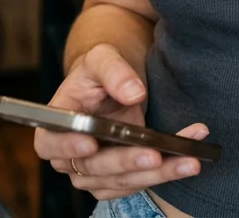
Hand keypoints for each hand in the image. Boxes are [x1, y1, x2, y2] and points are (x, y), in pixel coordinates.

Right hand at [33, 43, 209, 200]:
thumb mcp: (103, 57)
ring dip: (156, 174)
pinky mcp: (118, 178)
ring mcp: (93, 172)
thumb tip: (133, 94)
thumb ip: (114, 71)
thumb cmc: (101, 69)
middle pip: (92, 168)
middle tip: (155, 154)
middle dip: (127, 162)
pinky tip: (188, 159)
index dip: (67, 147)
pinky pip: (139, 181)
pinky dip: (166, 172)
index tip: (91, 144)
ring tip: (188, 160)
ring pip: (121, 181)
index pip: (50, 142)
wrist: (115, 80)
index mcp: (57, 123)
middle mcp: (70, 154)